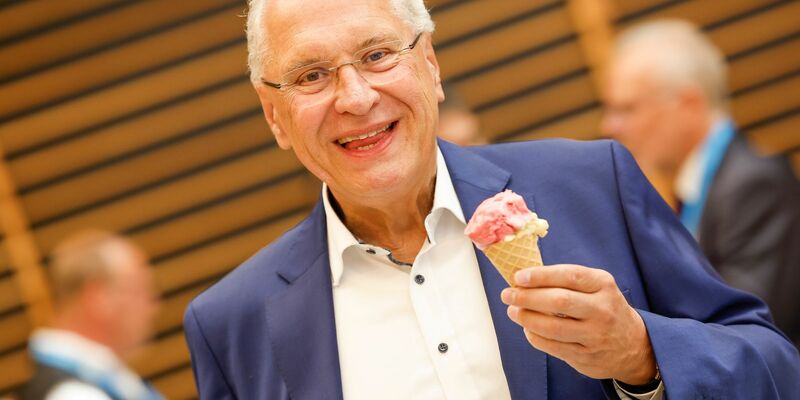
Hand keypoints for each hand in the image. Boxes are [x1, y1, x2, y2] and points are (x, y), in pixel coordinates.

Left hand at [500, 264, 656, 384]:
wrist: (633, 344)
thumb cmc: (603, 308)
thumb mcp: (596, 287)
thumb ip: (566, 280)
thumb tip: (524, 277)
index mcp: (603, 284)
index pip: (569, 275)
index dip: (541, 275)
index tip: (518, 276)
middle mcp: (602, 309)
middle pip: (559, 301)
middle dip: (527, 297)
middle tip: (507, 294)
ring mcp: (595, 335)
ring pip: (552, 327)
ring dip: (526, 318)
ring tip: (513, 311)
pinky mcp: (586, 356)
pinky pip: (552, 346)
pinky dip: (534, 336)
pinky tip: (527, 328)